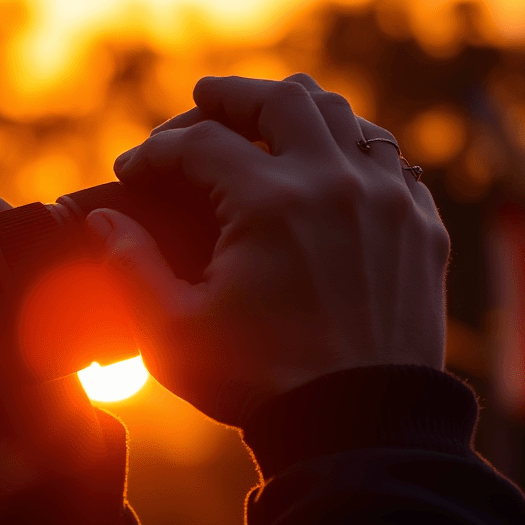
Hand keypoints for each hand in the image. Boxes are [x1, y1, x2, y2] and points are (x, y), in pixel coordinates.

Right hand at [86, 75, 449, 426]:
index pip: (198, 144)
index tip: (133, 170)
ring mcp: (387, 201)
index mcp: (269, 204)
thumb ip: (129, 267)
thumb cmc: (261, 383)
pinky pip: (390, 161)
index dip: (154, 152)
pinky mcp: (421, 228)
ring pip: (343, 116)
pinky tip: (331, 169)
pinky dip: (352, 151)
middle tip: (203, 100)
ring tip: (266, 122)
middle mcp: (333, 184)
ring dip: (295, 111)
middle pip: (279, 100)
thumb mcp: (173, 332)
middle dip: (229, 96)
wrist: (360, 429)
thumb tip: (103, 220)